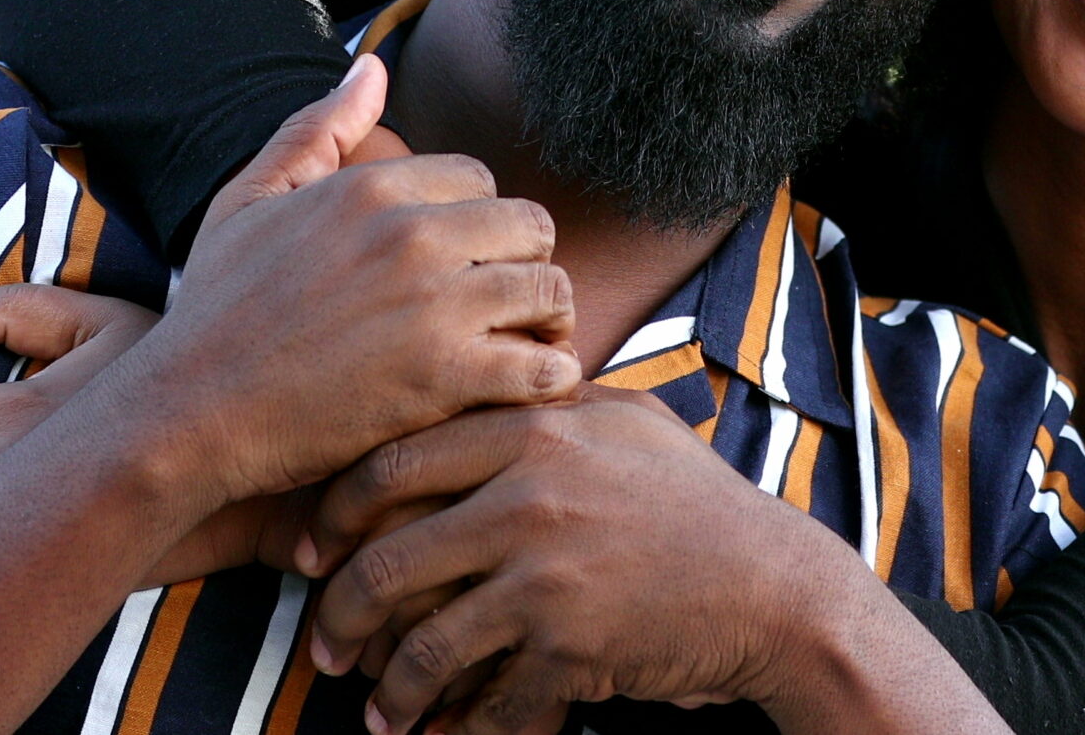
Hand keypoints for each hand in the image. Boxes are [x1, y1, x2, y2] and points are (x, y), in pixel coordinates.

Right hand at [121, 54, 584, 506]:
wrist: (187, 415)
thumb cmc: (214, 310)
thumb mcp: (248, 202)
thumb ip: (316, 130)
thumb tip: (371, 65)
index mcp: (372, 188)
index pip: (481, 181)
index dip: (476, 223)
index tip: (459, 263)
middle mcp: (411, 236)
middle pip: (532, 227)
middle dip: (525, 264)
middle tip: (507, 306)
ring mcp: (434, 308)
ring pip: (551, 292)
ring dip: (547, 323)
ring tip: (524, 348)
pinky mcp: (445, 380)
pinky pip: (545, 366)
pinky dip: (548, 379)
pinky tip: (520, 392)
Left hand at [300, 385, 873, 734]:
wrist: (771, 585)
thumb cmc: (695, 501)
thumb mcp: (625, 420)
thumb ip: (548, 399)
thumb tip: (484, 384)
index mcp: (532, 431)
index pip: (392, 464)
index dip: (334, 513)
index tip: (313, 549)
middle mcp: (529, 497)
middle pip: (386, 557)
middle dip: (337, 612)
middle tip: (322, 642)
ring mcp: (547, 575)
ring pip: (421, 641)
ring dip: (386, 687)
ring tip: (375, 708)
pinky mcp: (568, 646)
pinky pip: (482, 696)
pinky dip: (450, 726)